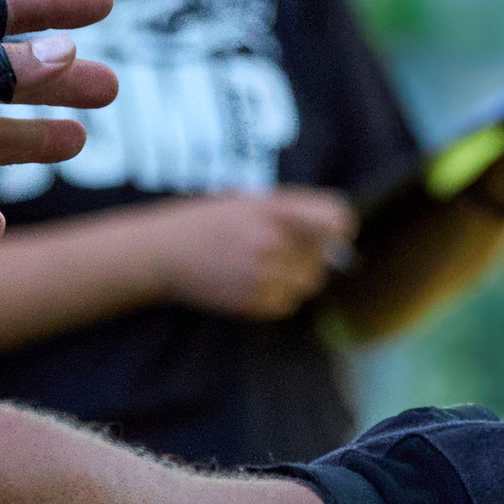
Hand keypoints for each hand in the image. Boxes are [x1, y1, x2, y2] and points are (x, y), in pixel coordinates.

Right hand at [157, 188, 360, 319]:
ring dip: (299, 274)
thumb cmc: (208, 221)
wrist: (163, 253)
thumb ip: (294, 211)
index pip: (336, 219)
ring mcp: (262, 274)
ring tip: (270, 263)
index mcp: (274, 209)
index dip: (340, 226)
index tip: (334, 230)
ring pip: (309, 282)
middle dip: (315, 252)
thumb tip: (338, 229)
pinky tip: (256, 280)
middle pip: (325, 255)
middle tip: (288, 247)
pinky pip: (288, 303)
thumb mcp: (250, 200)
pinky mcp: (253, 302)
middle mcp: (272, 241)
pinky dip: (281, 294)